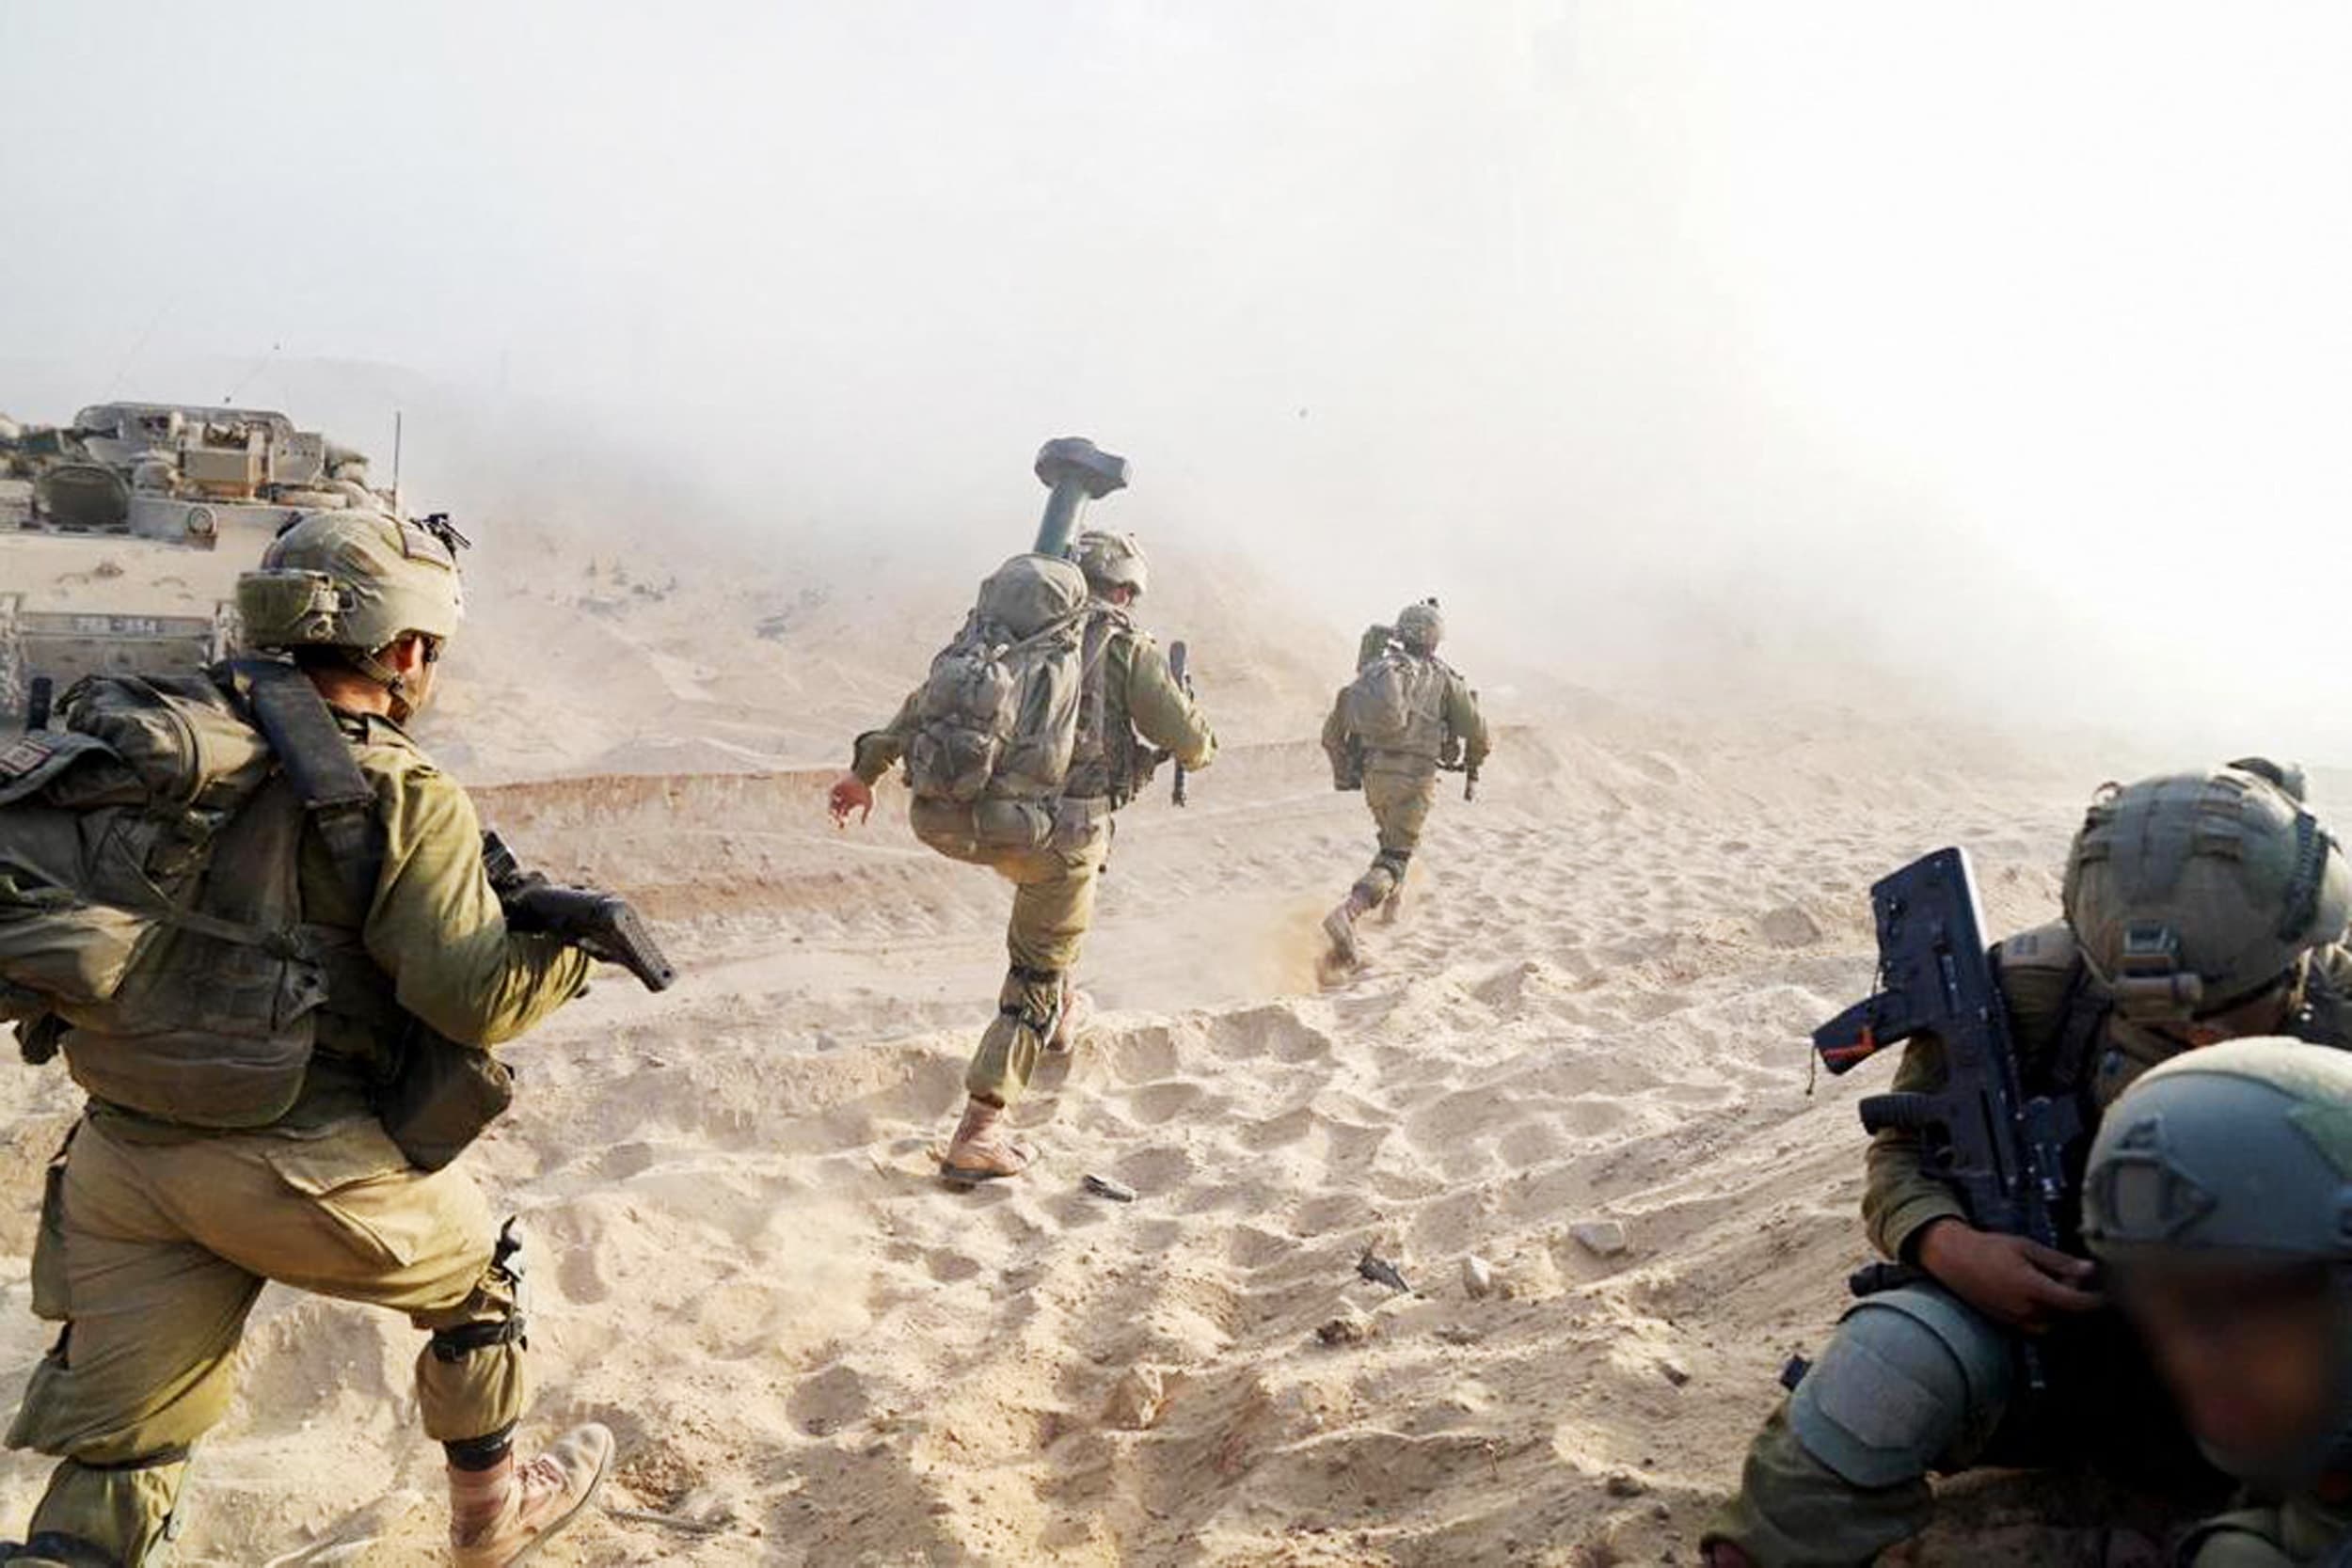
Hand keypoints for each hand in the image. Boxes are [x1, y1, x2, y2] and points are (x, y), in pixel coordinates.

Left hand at [829, 773, 873, 827]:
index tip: (841, 827)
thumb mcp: (869, 804)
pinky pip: (831, 793)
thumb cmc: (869, 790)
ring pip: (832, 804)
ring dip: (832, 810)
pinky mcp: (837, 786)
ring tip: (833, 814)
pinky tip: (836, 802)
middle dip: (835, 817)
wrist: (866, 777)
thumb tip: (863, 824)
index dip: (842, 821)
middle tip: (834, 822)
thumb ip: (866, 814)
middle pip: (836, 811)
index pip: (844, 815)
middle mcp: (843, 799)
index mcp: (850, 804)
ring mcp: (840, 793)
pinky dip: (832, 798)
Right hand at [1915, 1220, 2102, 1331]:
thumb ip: (2059, 1262)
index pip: (2074, 1303)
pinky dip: (2042, 1313)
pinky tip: (2034, 1293)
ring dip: (2057, 1308)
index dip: (2095, 1301)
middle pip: (2065, 1313)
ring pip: (2051, 1321)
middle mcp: (2024, 1308)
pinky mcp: (2005, 1322)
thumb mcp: (2026, 1247)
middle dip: (2072, 1297)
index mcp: (2032, 1288)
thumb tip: (2088, 1269)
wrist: (1951, 1257)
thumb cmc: (1987, 1248)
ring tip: (2048, 1285)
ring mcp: (2014, 1318)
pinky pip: (2034, 1324)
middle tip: (2068, 1276)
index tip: (2106, 1295)